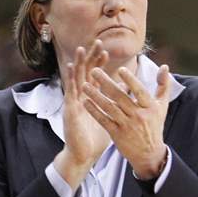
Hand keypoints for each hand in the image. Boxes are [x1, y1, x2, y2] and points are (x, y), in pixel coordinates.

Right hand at [55, 41, 110, 187]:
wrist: (84, 155)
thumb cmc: (95, 139)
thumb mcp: (109, 117)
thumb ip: (116, 103)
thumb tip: (127, 92)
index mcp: (90, 99)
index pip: (95, 77)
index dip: (100, 64)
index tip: (106, 51)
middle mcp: (81, 98)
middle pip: (86, 73)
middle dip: (91, 57)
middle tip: (97, 42)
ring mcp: (74, 102)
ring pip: (76, 78)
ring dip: (79, 63)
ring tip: (82, 49)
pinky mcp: (70, 109)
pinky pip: (70, 91)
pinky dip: (70, 78)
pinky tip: (72, 67)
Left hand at [83, 63, 170, 178]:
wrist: (149, 153)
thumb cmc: (154, 125)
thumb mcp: (162, 106)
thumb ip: (163, 86)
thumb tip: (164, 66)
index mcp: (150, 107)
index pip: (140, 91)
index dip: (131, 80)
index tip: (121, 69)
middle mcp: (138, 116)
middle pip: (120, 97)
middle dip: (106, 83)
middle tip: (94, 71)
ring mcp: (127, 125)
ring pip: (109, 108)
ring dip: (96, 96)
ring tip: (85, 86)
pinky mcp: (116, 134)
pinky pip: (103, 120)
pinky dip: (94, 111)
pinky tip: (85, 102)